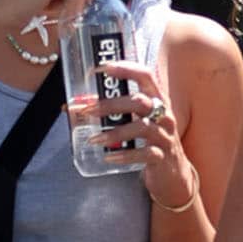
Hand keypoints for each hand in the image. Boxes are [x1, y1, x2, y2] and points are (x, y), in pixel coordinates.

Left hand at [96, 59, 198, 213]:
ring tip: (93, 140)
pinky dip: (124, 155)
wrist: (172, 173)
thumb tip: (70, 107)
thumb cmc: (148, 141)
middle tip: (86, 111)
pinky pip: (144, 154)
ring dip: (114, 133)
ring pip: (141, 128)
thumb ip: (111, 112)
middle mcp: (163, 115)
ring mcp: (164, 136)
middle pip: (139, 102)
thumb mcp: (136, 121)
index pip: (145, 76)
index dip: (125, 68)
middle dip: (110, 104)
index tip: (102, 68)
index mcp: (156, 100)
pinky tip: (109, 157)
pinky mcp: (162, 157)